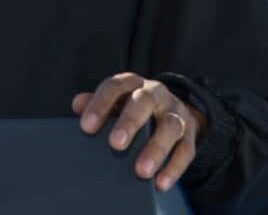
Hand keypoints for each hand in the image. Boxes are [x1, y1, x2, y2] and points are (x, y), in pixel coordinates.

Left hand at [73, 72, 207, 191]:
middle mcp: (156, 93)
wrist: (169, 109)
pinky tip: (159, 184)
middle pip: (144, 101)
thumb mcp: (114, 102)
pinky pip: (185, 150)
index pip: (115, 87)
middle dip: (129, 122)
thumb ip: (97, 103)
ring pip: (170, 127)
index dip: (100, 105)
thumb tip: (77, 105)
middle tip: (115, 144)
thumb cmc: (131, 107)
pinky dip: (173, 168)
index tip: (86, 127)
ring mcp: (176, 112)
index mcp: (132, 83)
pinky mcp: (191, 134)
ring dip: (156, 149)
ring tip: (141, 171)